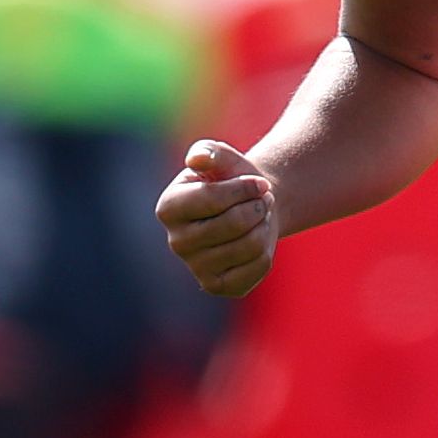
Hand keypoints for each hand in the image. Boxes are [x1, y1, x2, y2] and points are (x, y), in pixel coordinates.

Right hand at [158, 139, 278, 297]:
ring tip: (259, 216)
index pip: (212, 198)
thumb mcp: (221, 157)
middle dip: (257, 206)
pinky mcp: (219, 286)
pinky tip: (257, 239)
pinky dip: (268, 249)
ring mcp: (196, 268)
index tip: (259, 183)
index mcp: (169, 208)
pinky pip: (258, 266)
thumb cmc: (231, 179)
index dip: (244, 188)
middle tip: (261, 200)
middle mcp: (176, 242)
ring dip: (264, 225)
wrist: (251, 206)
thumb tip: (197, 159)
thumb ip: (209, 152)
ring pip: (249, 246)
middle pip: (233, 224)